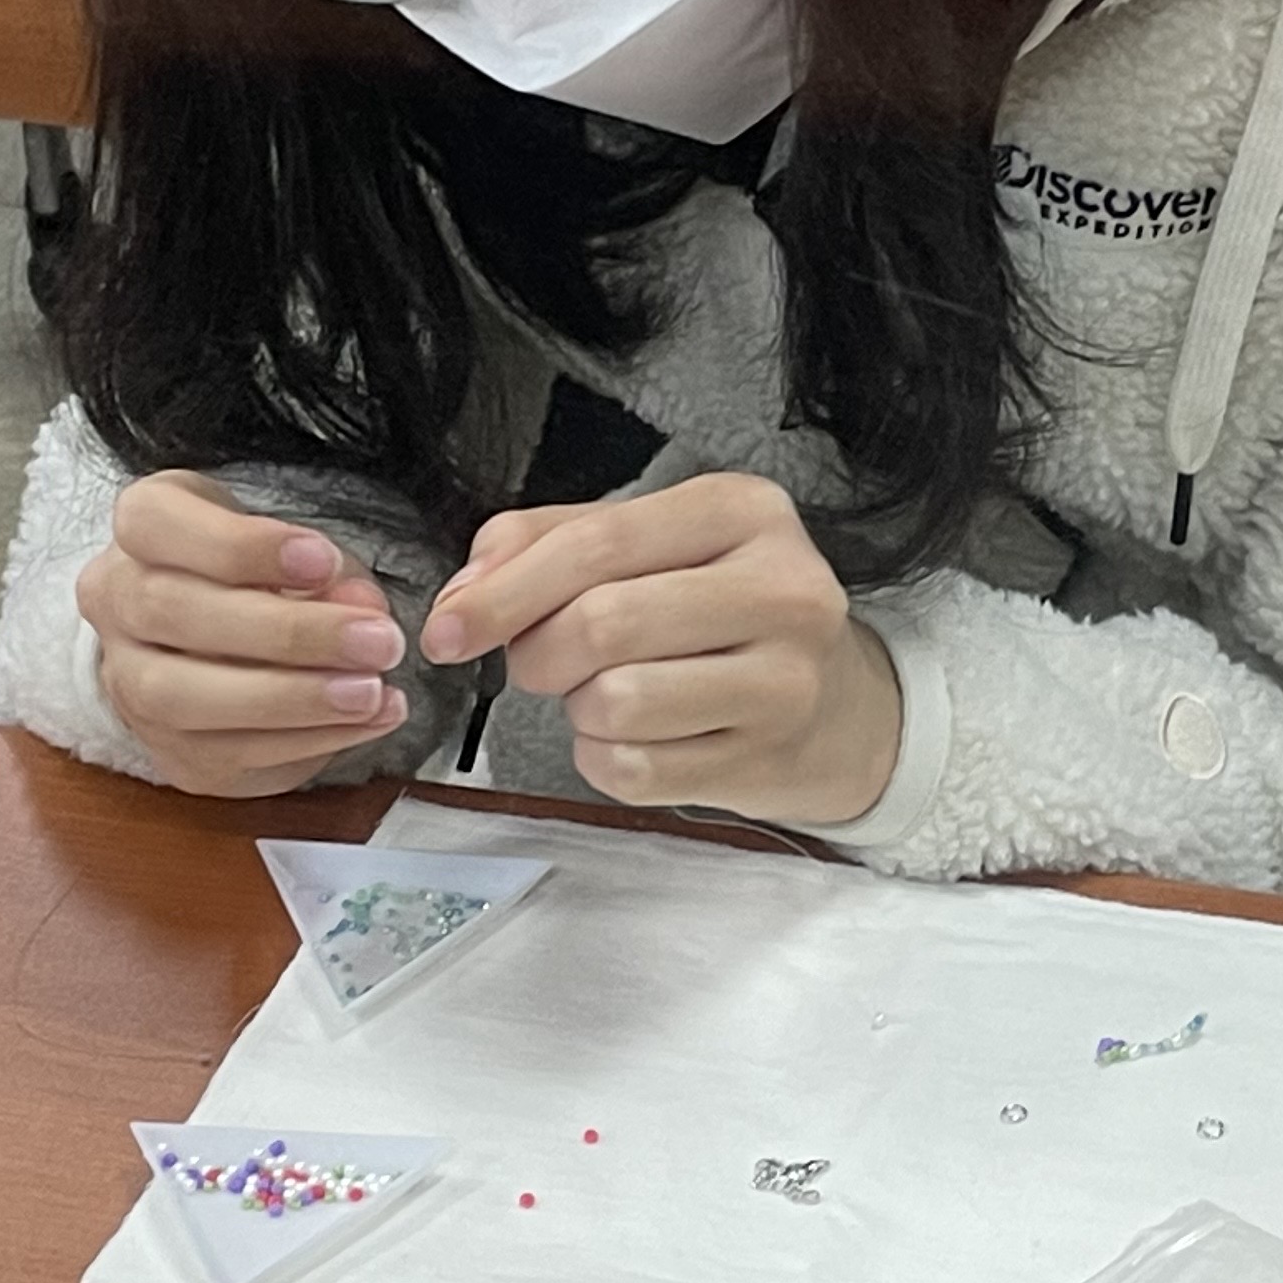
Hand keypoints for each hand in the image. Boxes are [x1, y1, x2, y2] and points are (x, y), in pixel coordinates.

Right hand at [79, 471, 407, 797]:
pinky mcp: (169, 752)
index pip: (155, 523)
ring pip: (184, 698)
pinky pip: (228, 754)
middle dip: (287, 633)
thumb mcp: (291, 545)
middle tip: (377, 640)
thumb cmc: (258, 577)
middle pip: (172, 613)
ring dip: (293, 698)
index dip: (240, 546)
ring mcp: (129, 684)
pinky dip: (308, 739)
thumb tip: (362, 607)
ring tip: (371, 691)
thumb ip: (325, 570)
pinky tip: (366, 721)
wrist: (213, 646)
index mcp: (142, 527)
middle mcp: (115, 602)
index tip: (322, 560)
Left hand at [420, 473, 899, 827]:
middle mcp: (782, 588)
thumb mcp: (650, 545)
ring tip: (605, 694)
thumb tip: (465, 593)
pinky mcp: (767, 759)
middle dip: (538, 654)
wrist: (833, 707)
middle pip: (602, 624)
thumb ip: (547, 543)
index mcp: (743, 511)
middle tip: (539, 662)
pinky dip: (605, 759)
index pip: (597, 545)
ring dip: (579, 709)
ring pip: (616, 703)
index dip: (503, 592)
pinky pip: (634, 770)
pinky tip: (635, 735)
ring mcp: (785, 680)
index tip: (448, 629)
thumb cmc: (720, 614)